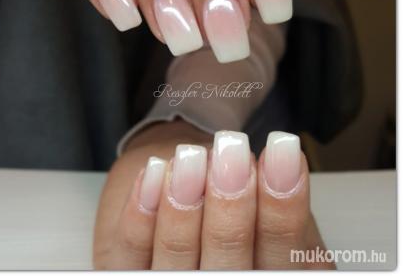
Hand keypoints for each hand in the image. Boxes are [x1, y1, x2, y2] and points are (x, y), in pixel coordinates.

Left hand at [93, 122, 332, 269]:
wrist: (186, 179)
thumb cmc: (232, 203)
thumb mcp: (270, 211)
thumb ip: (281, 211)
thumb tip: (291, 167)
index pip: (282, 260)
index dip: (283, 211)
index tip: (283, 155)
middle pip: (229, 265)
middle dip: (231, 208)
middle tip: (234, 155)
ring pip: (176, 258)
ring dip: (185, 207)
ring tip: (192, 158)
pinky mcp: (129, 271)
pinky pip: (130, 251)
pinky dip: (142, 211)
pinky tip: (156, 172)